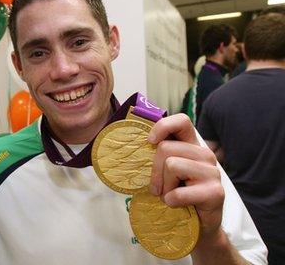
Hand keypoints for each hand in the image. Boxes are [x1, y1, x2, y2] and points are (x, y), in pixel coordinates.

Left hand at [147, 114, 223, 240]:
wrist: (198, 226)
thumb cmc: (177, 195)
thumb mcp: (165, 172)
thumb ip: (157, 157)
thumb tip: (132, 145)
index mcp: (191, 146)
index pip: (182, 121)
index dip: (163, 126)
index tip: (150, 141)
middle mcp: (204, 155)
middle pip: (166, 148)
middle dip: (155, 170)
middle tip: (158, 187)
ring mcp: (213, 173)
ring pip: (172, 166)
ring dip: (164, 187)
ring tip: (171, 195)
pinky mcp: (215, 192)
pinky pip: (178, 192)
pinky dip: (171, 201)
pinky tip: (178, 205)